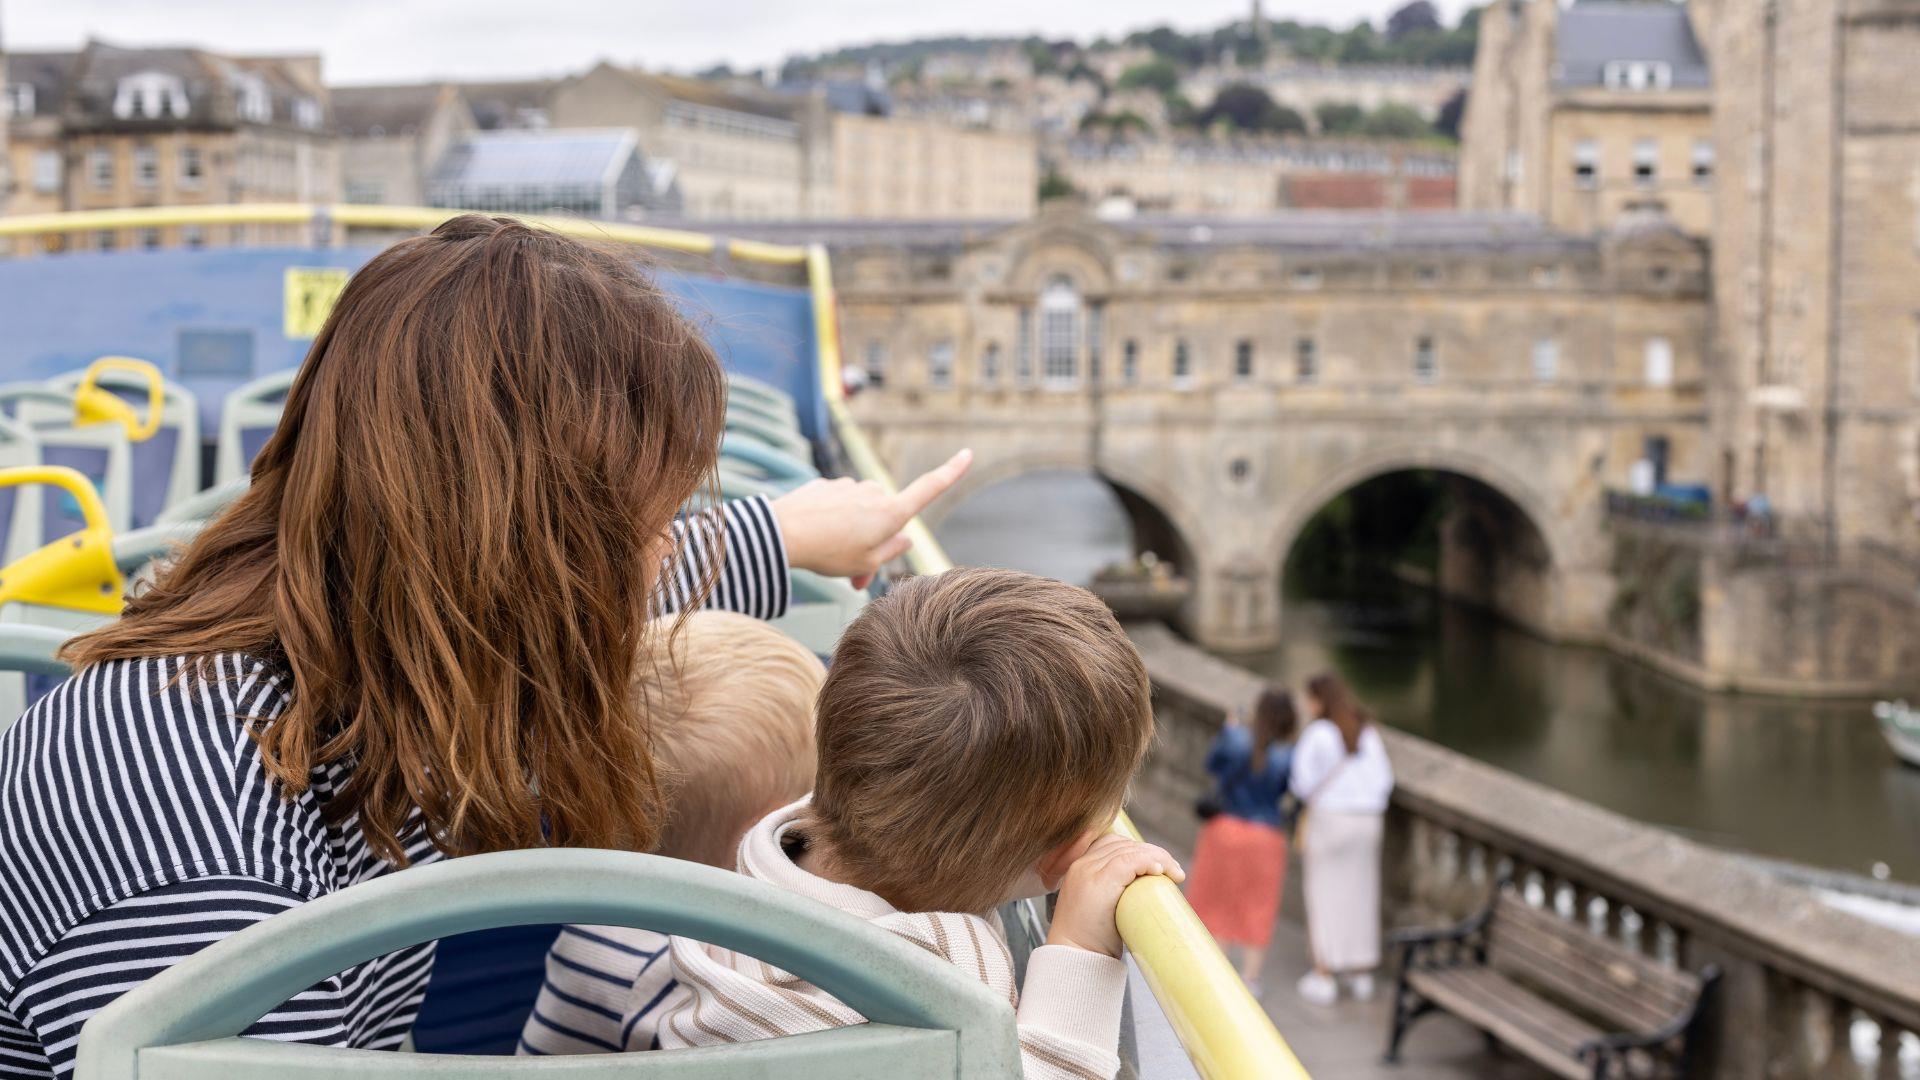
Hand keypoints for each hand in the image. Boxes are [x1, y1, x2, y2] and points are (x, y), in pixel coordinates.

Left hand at [771, 449, 971, 588]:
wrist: (783, 534)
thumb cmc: (828, 553)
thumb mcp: (866, 563)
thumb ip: (891, 550)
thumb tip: (906, 538)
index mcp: (891, 512)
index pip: (929, 488)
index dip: (951, 472)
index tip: (968, 453)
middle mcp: (874, 493)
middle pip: (885, 516)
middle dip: (875, 541)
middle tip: (854, 577)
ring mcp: (849, 486)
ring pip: (859, 512)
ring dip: (851, 534)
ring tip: (830, 558)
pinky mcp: (826, 485)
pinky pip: (837, 506)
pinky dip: (831, 523)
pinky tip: (814, 538)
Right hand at [1045, 834, 1184, 957]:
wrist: (1073, 960)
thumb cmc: (1090, 941)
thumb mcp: (1099, 909)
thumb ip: (1113, 895)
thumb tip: (1146, 895)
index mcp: (1079, 869)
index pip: (1112, 845)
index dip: (1139, 850)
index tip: (1159, 866)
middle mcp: (1082, 865)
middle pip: (1122, 844)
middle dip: (1152, 852)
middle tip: (1174, 871)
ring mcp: (1088, 872)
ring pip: (1128, 850)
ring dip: (1157, 857)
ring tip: (1174, 873)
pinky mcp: (1099, 883)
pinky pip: (1129, 861)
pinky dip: (1148, 861)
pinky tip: (1160, 871)